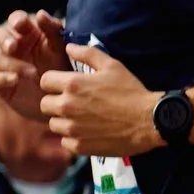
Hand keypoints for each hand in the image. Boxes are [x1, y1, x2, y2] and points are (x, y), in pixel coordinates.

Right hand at [0, 11, 67, 122]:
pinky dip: (3, 78)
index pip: (16, 20)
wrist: (62, 98)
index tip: (22, 24)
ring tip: (33, 72)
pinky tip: (15, 79)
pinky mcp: (2, 84)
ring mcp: (6, 65)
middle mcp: (14, 47)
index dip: (16, 20)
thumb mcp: (61, 47)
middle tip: (13, 46)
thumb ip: (53, 30)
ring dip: (14, 64)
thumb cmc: (62, 67)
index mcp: (28, 34)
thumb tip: (41, 14)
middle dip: (4, 40)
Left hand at [42, 46, 163, 158]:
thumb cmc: (131, 91)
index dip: (54, 82)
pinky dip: (74, 138)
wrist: (149, 121)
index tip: (65, 86)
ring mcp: (72, 128)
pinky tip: (88, 132)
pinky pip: (65, 141)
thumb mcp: (112, 66)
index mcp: (72, 85)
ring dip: (64, 121)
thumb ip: (87, 54)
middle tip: (74, 103)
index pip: (44, 81)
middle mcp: (67, 106)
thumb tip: (68, 47)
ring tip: (82, 119)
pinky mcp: (80, 146)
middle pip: (45, 104)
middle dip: (56, 102)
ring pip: (53, 124)